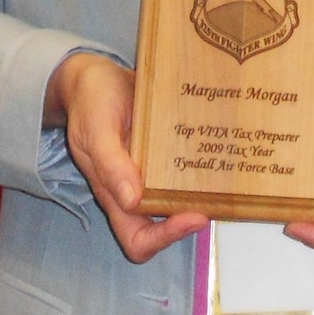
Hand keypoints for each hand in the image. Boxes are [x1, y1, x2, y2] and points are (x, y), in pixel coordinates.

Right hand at [45, 53, 206, 263]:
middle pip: (164, 226)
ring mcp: (149, 171)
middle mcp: (134, 188)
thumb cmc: (90, 102)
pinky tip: (216, 152)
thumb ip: (110, 165)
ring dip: (199, 197)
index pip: (138, 239)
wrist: (92, 75)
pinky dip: (201, 169)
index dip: (164, 238)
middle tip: (214, 199)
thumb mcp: (96, 129)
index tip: (192, 216)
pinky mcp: (162, 151)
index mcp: (113, 192)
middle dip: (189, 220)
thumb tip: (132, 202)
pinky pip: (182, 170)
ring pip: (177, 199)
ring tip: (223, 180)